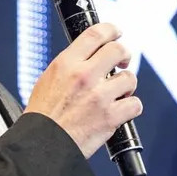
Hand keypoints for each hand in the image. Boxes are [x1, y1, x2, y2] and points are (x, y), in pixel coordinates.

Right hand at [25, 23, 141, 157]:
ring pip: (130, 78)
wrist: (41, 145)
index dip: (111, 30)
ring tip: (117, 93)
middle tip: (122, 62)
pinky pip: (135, 104)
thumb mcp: (48, 80)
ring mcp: (99, 96)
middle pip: (118, 50)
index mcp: (66, 64)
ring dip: (127, 85)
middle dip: (124, 55)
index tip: (117, 33)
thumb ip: (70, 66)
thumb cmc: (43, 117)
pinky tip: (121, 111)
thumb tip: (88, 57)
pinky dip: (131, 108)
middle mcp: (84, 76)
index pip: (95, 34)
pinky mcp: (110, 117)